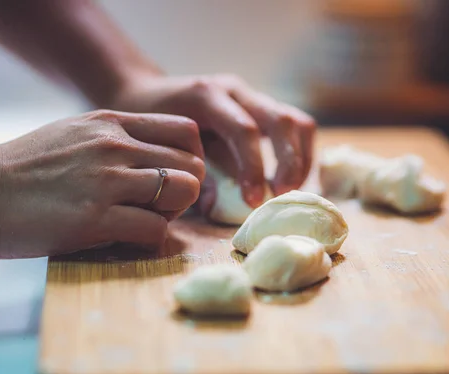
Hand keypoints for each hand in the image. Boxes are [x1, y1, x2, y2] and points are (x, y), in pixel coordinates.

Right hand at [0, 110, 203, 257]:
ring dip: (173, 214)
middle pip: (193, 166)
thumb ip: (119, 138)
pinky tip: (129, 238)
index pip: (187, 130)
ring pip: (184, 192)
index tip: (177, 177)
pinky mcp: (94, 220)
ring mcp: (105, 181)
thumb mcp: (76, 134)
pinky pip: (155, 229)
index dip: (192, 158)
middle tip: (162, 206)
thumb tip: (160, 156)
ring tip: (148, 220)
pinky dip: (151, 238)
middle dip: (186, 191)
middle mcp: (114, 146)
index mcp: (112, 122)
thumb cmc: (29, 168)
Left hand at [110, 74, 315, 207]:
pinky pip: (295, 126)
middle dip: (289, 162)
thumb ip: (193, 175)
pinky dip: (300, 153)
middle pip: (281, 120)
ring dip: (301, 158)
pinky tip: (290, 178)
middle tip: (283, 195)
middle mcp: (236, 90)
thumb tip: (217, 207)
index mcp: (208, 96)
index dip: (254, 168)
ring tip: (291, 189)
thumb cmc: (151, 126)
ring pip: (296, 120)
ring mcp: (253, 96)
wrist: (147, 95)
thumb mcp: (164, 149)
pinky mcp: (263, 107)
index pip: (243, 130)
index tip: (253, 202)